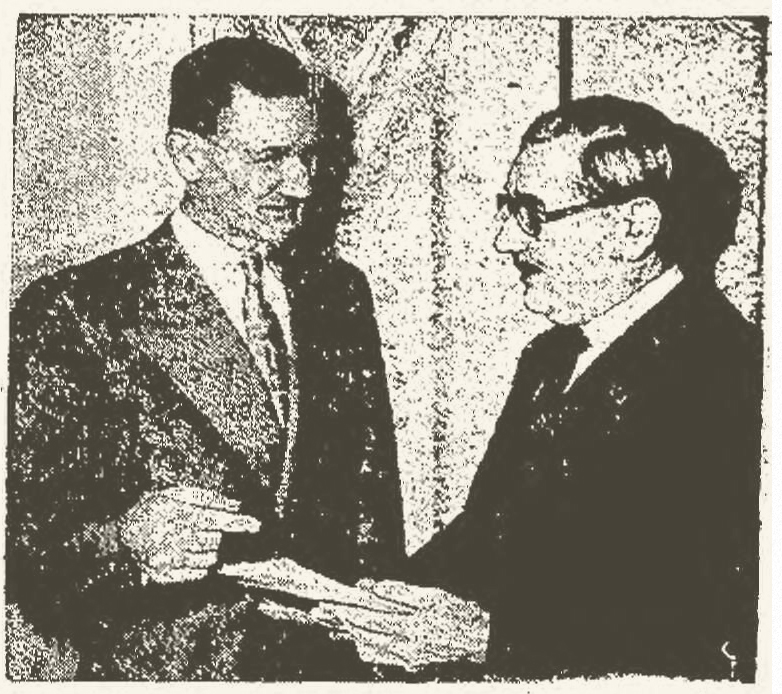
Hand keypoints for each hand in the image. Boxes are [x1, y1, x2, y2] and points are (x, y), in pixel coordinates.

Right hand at [119, 486, 260, 583]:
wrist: (118, 542)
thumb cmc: (148, 514)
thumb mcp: (171, 495)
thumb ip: (203, 498)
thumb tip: (234, 504)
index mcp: (175, 512)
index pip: (215, 517)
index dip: (238, 521)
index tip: (256, 524)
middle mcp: (173, 536)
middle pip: (215, 539)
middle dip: (218, 534)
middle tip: (207, 531)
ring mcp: (169, 558)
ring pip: (210, 557)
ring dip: (211, 550)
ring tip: (194, 542)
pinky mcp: (166, 576)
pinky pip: (199, 573)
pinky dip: (202, 566)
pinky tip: (191, 557)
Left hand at [312, 579, 490, 670]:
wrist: (476, 639)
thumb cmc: (455, 613)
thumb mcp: (430, 596)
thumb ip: (398, 592)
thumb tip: (371, 587)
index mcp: (411, 627)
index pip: (370, 619)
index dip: (348, 612)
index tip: (331, 605)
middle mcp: (405, 647)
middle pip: (364, 633)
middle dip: (341, 622)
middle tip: (321, 613)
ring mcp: (406, 658)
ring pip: (369, 647)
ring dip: (349, 634)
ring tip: (331, 623)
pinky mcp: (408, 663)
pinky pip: (381, 657)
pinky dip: (367, 647)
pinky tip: (357, 640)